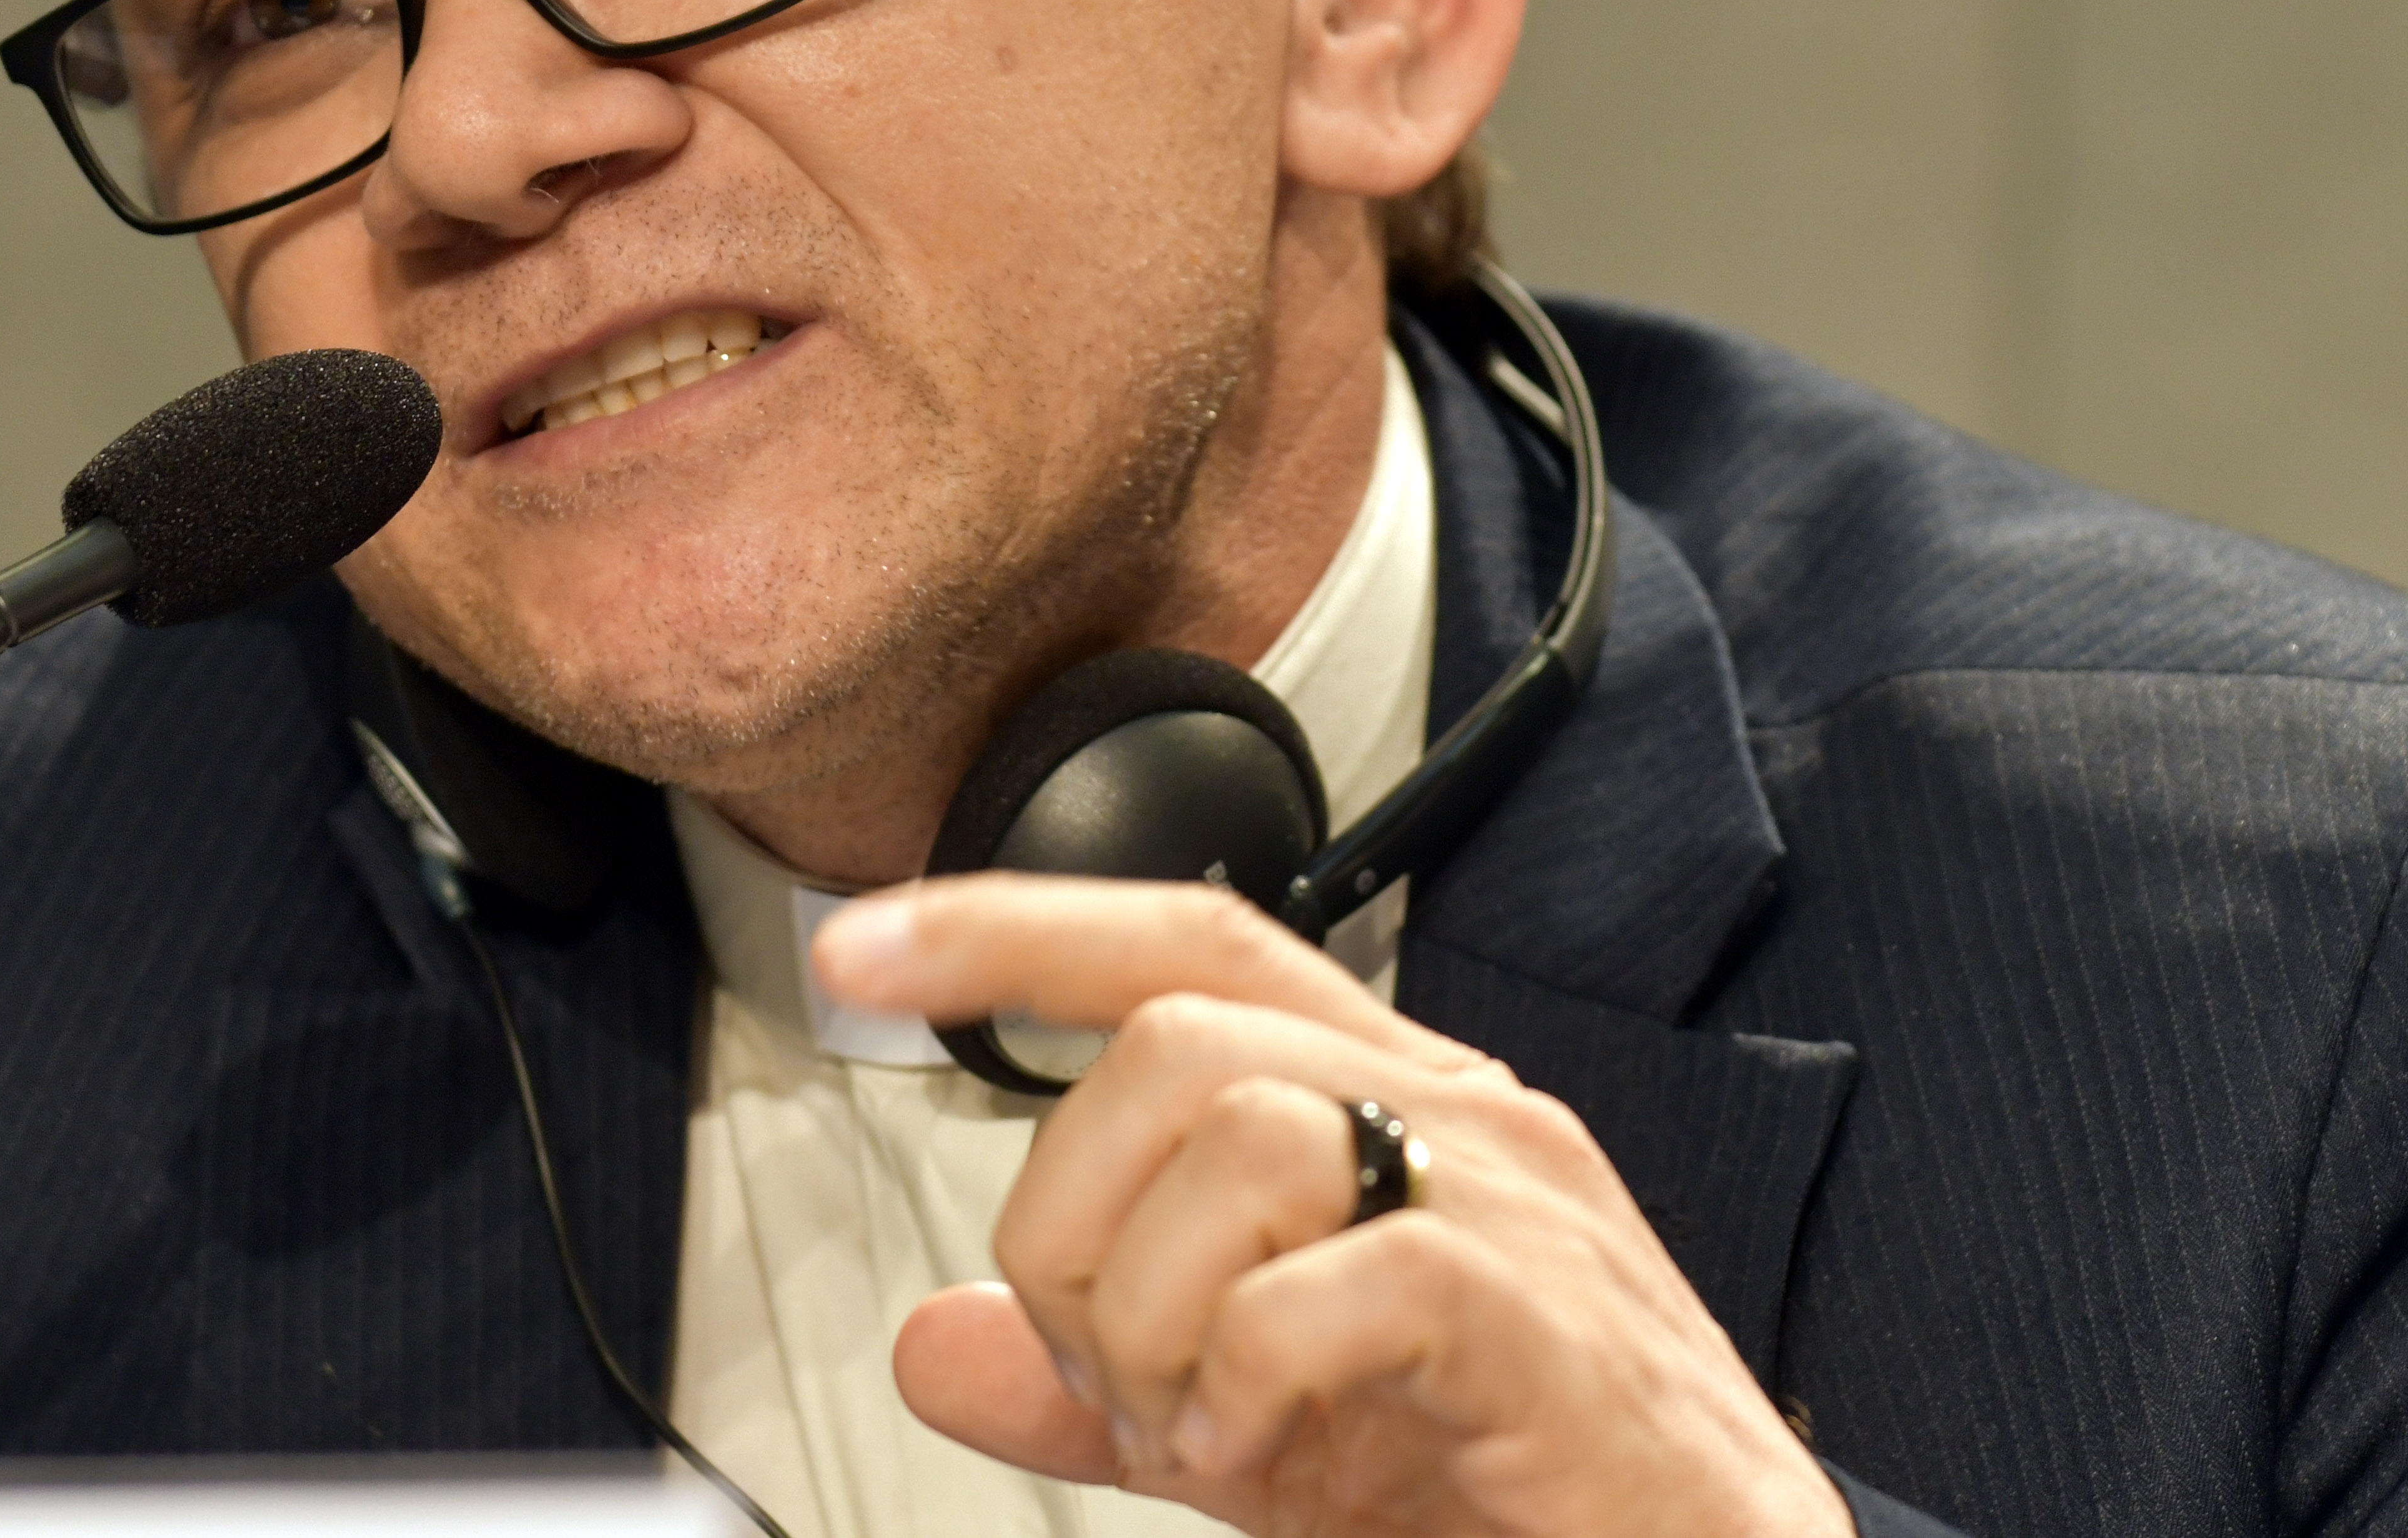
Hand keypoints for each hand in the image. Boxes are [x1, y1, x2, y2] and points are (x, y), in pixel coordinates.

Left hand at [809, 875, 1846, 1537]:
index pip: (1180, 938)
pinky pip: (1341, 1279)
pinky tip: (1263, 1450)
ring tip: (1199, 1423)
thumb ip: (1099, 1377)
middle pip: (1168, 1041)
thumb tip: (928, 1345)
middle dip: (1079, 1216)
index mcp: (1389, 1102)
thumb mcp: (1256, 1424)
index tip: (860, 948)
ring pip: (1236, 1131)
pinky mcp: (1547, 1319)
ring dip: (1158, 1307)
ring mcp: (1514, 1203)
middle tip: (1120, 1370)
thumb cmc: (1506, 1487)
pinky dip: (1251, 1379)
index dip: (1012, 925)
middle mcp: (1456, 1112)